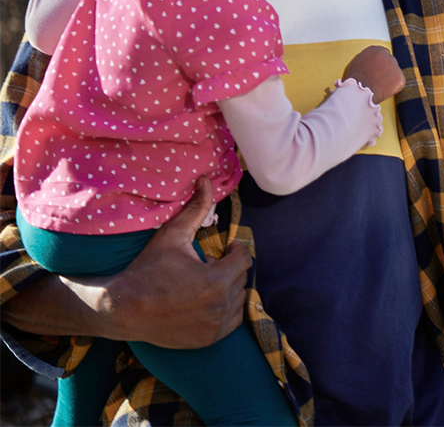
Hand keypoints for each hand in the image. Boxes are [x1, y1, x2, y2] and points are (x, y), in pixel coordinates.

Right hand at [99, 177, 251, 347]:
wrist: (123, 308)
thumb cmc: (148, 268)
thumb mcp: (173, 235)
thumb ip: (195, 208)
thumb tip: (206, 180)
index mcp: (217, 280)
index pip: (244, 260)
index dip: (234, 250)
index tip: (224, 248)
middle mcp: (221, 306)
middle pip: (241, 279)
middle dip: (229, 268)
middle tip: (210, 264)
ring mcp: (215, 327)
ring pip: (238, 300)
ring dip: (229, 288)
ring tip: (207, 281)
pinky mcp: (208, 340)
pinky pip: (232, 321)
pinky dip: (226, 309)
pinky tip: (207, 299)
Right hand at [343, 45, 404, 104]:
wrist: (361, 91)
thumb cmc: (355, 80)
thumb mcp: (355, 63)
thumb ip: (365, 58)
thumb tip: (369, 59)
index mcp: (375, 49)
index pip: (382, 53)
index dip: (380, 63)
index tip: (377, 70)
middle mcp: (387, 54)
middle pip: (390, 61)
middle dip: (386, 70)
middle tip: (378, 80)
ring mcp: (395, 65)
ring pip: (394, 72)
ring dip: (389, 78)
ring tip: (377, 86)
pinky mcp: (400, 77)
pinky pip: (398, 83)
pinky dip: (393, 88)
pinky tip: (383, 91)